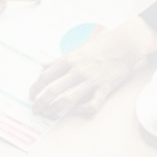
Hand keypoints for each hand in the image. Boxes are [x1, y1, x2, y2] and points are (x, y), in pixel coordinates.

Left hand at [29, 19, 156, 117]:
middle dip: (41, 102)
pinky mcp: (104, 87)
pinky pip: (92, 104)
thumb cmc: (102, 44)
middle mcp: (77, 70)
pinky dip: (83, 110)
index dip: (35, 88)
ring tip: (49, 113)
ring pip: (68, 99)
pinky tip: (77, 111)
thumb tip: (41, 66)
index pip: (45, 76)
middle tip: (36, 109)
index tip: (31, 95)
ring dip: (55, 109)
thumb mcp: (76, 48)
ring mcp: (91, 80)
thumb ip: (58, 59)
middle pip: (52, 90)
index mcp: (69, 60)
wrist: (125, 43)